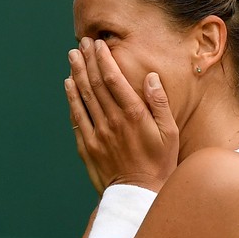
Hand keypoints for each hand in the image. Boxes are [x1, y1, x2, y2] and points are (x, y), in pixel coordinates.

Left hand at [64, 37, 178, 194]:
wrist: (138, 194)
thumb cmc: (159, 161)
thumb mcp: (169, 132)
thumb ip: (160, 103)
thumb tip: (150, 77)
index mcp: (134, 115)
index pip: (114, 80)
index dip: (104, 60)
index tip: (99, 44)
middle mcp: (113, 121)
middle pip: (95, 84)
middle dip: (88, 60)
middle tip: (82, 43)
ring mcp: (98, 133)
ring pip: (83, 97)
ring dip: (77, 73)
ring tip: (73, 56)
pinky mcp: (88, 145)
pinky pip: (77, 116)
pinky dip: (72, 98)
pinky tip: (69, 84)